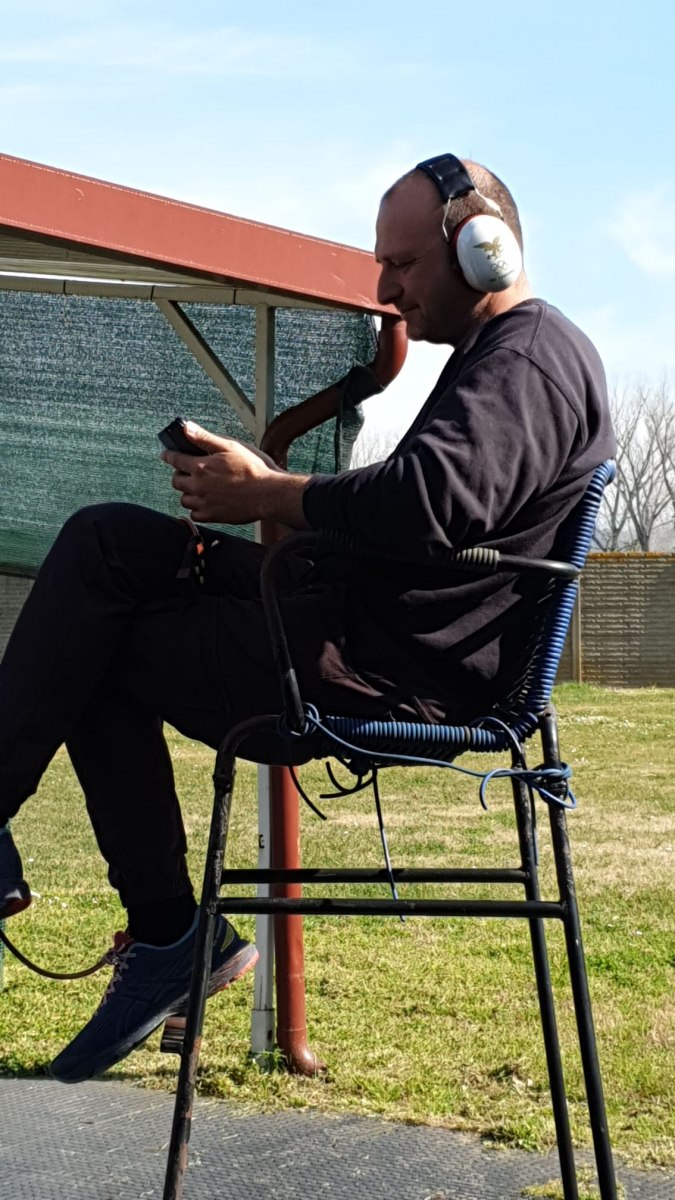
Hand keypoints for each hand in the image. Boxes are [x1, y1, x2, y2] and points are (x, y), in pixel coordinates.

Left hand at [160, 422, 306, 525]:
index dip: (169, 456)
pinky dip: (197, 509)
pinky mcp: (213, 516)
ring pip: (184, 499)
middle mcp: (198, 486)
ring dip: (188, 493)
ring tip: (199, 488)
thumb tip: (186, 428)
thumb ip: (205, 438)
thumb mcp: (230, 446)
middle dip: (179, 475)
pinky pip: (195, 515)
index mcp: (201, 467)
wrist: (267, 494)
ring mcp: (204, 503)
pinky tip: (206, 503)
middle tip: (188, 473)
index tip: (165, 455)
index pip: (176, 460)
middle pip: (176, 482)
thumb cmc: (252, 469)